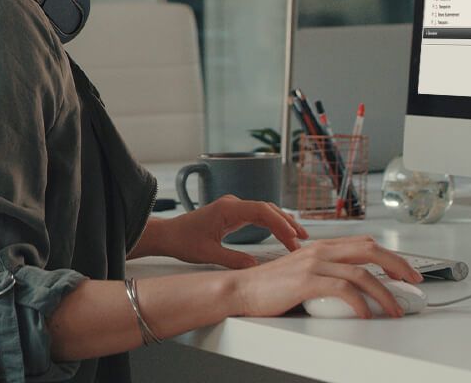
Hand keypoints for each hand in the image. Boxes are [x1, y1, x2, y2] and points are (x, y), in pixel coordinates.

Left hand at [156, 195, 308, 268]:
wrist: (168, 234)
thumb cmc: (183, 241)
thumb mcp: (208, 254)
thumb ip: (233, 260)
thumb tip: (256, 266)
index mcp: (228, 208)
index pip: (262, 211)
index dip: (280, 224)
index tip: (292, 238)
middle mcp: (233, 204)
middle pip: (268, 209)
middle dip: (287, 224)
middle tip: (302, 241)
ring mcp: (234, 208)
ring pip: (265, 211)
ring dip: (282, 223)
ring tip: (299, 238)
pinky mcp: (234, 214)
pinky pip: (258, 216)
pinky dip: (272, 224)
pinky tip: (282, 233)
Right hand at [229, 236, 424, 318]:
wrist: (241, 289)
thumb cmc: (270, 286)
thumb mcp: (303, 273)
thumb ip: (327, 274)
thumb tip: (355, 288)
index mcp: (322, 247)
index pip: (365, 244)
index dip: (390, 256)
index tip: (406, 271)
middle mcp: (320, 250)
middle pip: (370, 250)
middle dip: (397, 266)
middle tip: (414, 282)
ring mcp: (313, 264)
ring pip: (361, 273)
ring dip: (384, 292)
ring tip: (395, 308)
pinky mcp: (306, 281)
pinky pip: (343, 289)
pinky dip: (360, 303)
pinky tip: (366, 313)